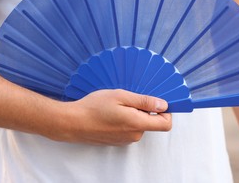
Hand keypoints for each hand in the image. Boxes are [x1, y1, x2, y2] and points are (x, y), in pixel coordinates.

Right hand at [49, 89, 171, 145]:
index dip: (166, 111)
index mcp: (137, 124)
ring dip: (132, 113)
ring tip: (115, 105)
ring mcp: (125, 140)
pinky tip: (110, 113)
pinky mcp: (117, 141)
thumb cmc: (94, 108)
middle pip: (151, 122)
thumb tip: (163, 105)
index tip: (158, 100)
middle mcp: (134, 135)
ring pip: (138, 124)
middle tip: (127, 98)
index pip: (165, 124)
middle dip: (144, 109)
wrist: (72, 122)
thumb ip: (144, 101)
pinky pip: (128, 128)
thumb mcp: (121, 96)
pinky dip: (124, 119)